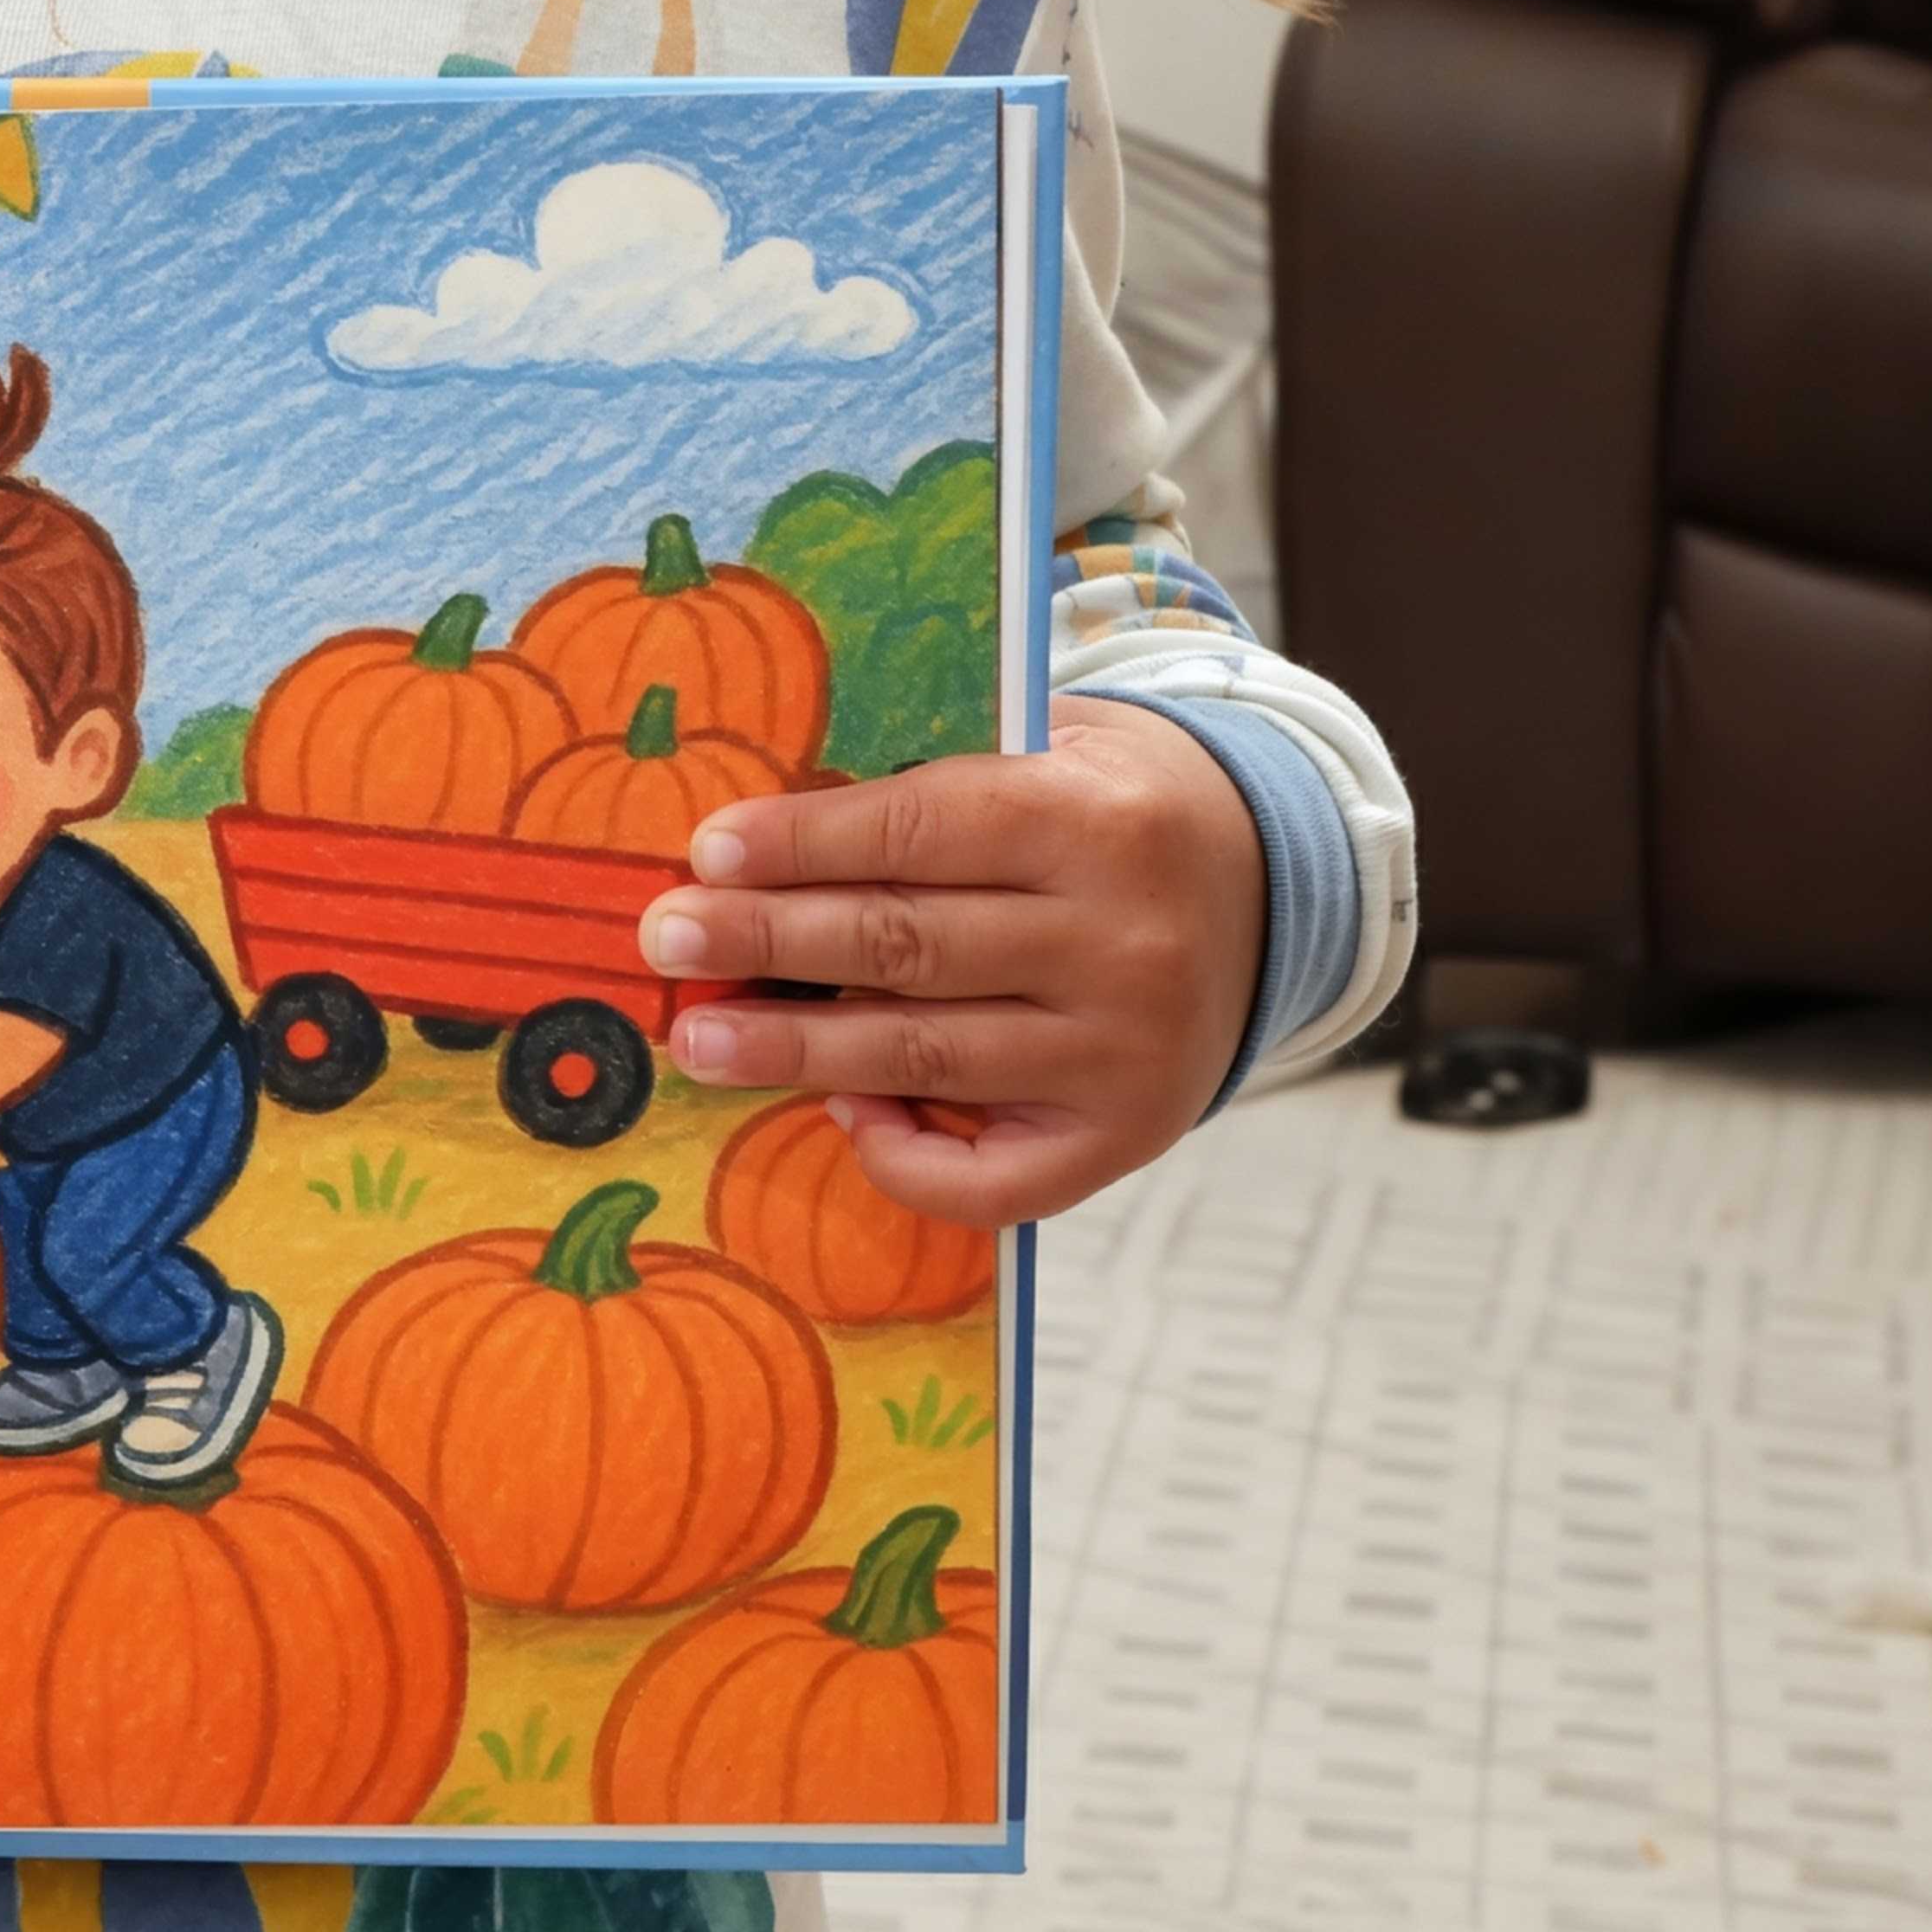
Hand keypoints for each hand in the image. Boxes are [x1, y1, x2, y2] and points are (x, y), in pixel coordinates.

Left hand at [640, 697, 1264, 1229]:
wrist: (1264, 888)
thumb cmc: (1107, 812)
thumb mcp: (1050, 754)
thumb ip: (933, 789)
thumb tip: (763, 842)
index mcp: (1099, 820)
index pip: (922, 830)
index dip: (804, 844)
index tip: (707, 853)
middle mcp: (1124, 942)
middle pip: (907, 947)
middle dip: (769, 944)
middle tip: (667, 940)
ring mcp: (1128, 1051)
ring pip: (925, 1057)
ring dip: (796, 1055)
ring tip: (699, 1042)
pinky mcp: (1126, 1137)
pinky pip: (993, 1177)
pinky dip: (903, 1154)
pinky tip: (841, 1116)